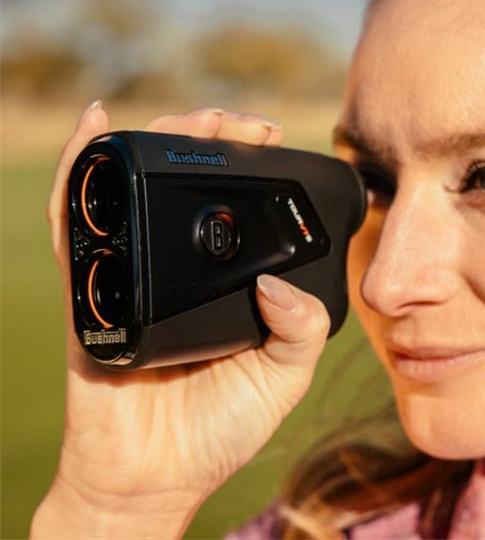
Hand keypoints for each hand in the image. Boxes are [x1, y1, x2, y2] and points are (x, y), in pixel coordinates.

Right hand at [32, 103, 329, 538]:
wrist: (157, 475)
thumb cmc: (219, 426)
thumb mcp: (283, 376)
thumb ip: (300, 329)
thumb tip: (278, 281)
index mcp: (218, 281)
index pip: (230, 206)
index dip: (248, 166)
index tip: (270, 139)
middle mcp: (174, 268)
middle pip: (184, 185)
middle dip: (210, 140)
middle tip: (243, 125)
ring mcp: (130, 273)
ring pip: (135, 189)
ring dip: (159, 140)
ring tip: (193, 118)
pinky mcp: (91, 291)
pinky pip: (76, 224)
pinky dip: (80, 173)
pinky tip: (96, 128)